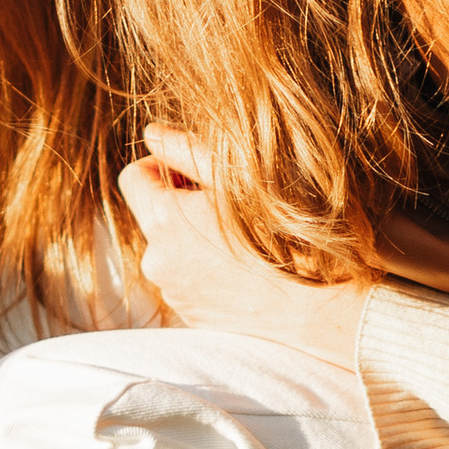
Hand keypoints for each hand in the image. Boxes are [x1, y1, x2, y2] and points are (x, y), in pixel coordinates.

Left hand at [115, 129, 371, 390]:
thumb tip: (152, 133)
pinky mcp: (190, 316)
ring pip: (171, 249)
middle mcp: (156, 260)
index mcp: (164, 220)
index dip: (161, 166)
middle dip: (182, 204)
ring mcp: (172, 292)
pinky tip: (245, 269)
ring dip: (194, 238)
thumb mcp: (240, 179)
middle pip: (154, 215)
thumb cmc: (287, 237)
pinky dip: (206, 269)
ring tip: (243, 242)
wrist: (316, 309)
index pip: (133, 177)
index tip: (194, 172)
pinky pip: (187, 278)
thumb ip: (186, 150)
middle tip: (228, 204)